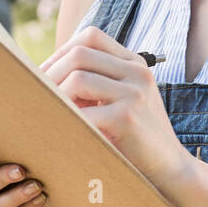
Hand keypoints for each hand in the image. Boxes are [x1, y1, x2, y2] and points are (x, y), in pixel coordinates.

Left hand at [38, 25, 187, 183]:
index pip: (91, 37)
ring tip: (52, 114)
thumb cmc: (137, 138)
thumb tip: (44, 74)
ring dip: (55, 97)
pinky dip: (64, 120)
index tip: (46, 75)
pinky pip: (81, 111)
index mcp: (135, 64)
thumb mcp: (122, 100)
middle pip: (79, 54)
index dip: (61, 51)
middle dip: (50, 73)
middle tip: (37, 97)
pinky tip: (60, 131)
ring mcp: (135, 93)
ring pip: (78, 78)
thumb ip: (97, 83)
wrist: (170, 169)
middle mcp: (138, 72)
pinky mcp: (127, 118)